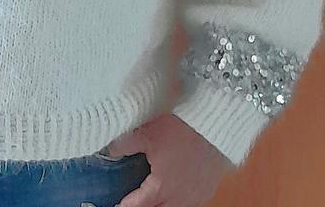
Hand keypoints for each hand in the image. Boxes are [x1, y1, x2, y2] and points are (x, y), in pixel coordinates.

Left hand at [102, 113, 234, 206]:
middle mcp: (180, 197)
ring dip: (161, 203)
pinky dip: (178, 199)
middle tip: (133, 200)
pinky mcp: (207, 188)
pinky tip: (174, 190)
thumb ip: (125, 145)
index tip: (117, 205)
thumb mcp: (146, 133)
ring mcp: (196, 195)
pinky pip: (190, 202)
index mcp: (162, 187)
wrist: (214, 125)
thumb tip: (111, 150)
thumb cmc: (182, 129)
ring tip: (152, 197)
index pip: (139, 204)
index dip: (126, 205)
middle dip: (144, 205)